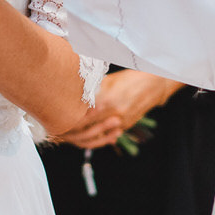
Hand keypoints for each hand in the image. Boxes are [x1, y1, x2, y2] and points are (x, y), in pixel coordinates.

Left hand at [55, 70, 182, 149]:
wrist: (154, 84)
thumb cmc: (129, 78)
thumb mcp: (108, 81)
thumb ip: (92, 90)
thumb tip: (74, 92)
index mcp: (106, 101)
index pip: (83, 117)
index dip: (70, 121)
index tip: (60, 120)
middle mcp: (114, 114)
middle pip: (89, 129)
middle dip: (74, 131)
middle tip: (62, 130)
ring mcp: (121, 122)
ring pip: (98, 135)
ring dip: (85, 135)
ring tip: (72, 134)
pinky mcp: (127, 126)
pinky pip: (110, 135)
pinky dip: (99, 136)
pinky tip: (89, 134)